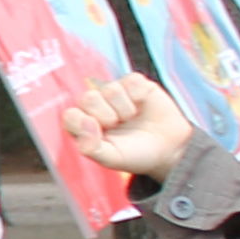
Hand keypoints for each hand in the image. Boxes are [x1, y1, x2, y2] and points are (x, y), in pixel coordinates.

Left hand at [58, 72, 194, 177]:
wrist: (169, 149)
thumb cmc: (136, 154)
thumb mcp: (112, 159)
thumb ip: (91, 147)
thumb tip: (85, 122)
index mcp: (83, 125)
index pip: (70, 116)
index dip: (83, 124)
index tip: (100, 133)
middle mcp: (95, 106)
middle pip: (89, 98)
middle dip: (107, 116)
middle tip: (118, 126)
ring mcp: (114, 93)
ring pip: (111, 89)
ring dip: (124, 109)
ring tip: (131, 118)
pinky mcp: (134, 83)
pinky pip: (132, 80)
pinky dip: (139, 95)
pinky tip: (142, 104)